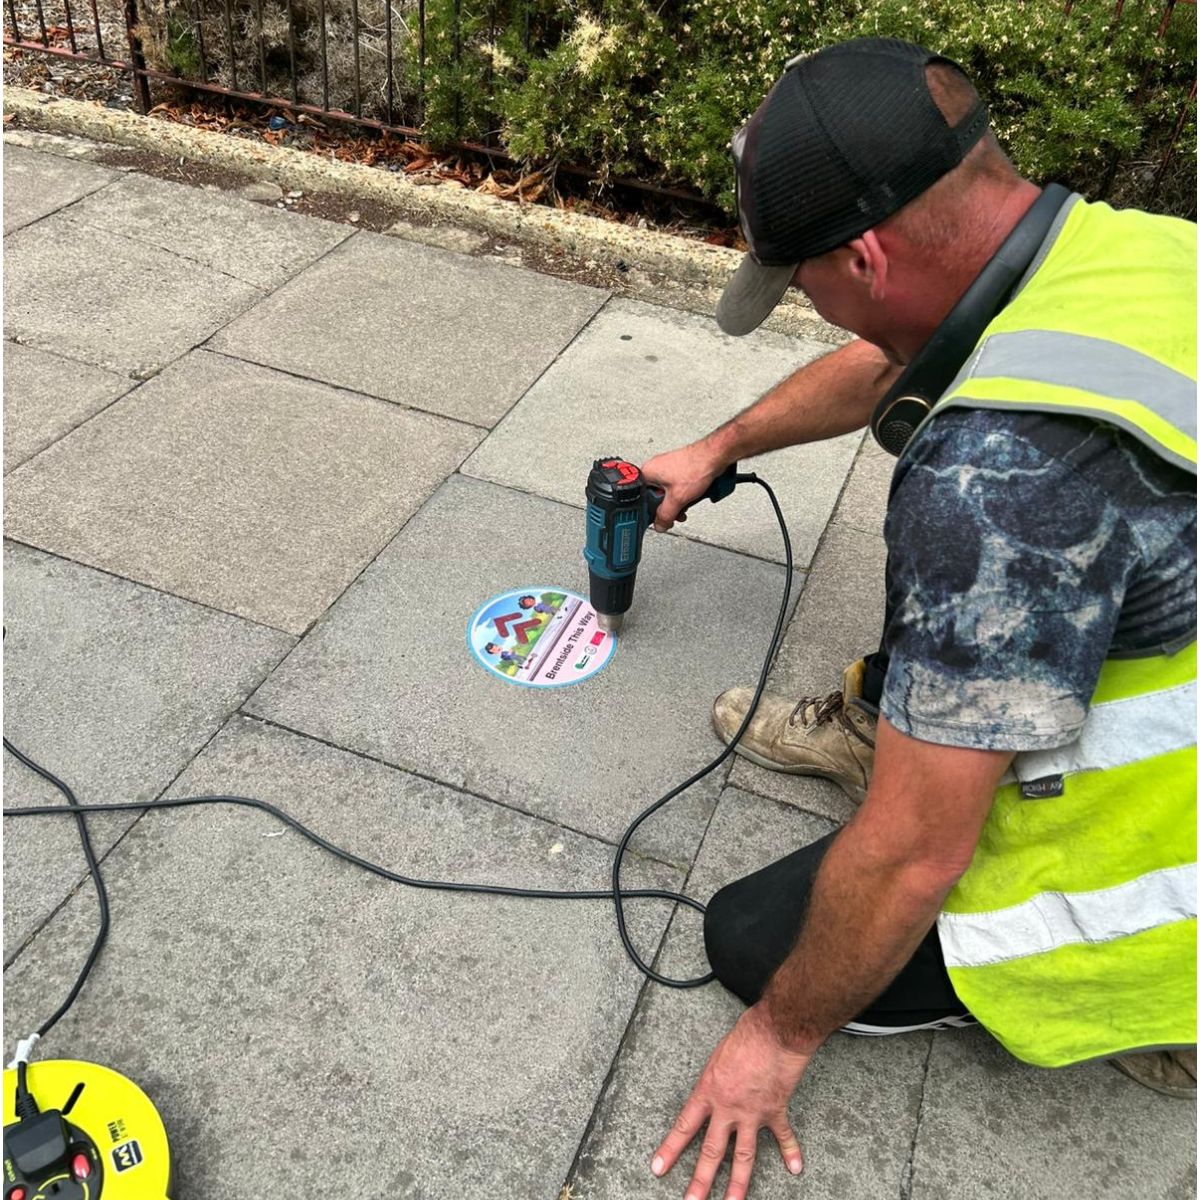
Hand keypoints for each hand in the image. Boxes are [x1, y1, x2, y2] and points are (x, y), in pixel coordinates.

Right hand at [641, 441, 726, 531]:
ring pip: (665, 494)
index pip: (640, 499)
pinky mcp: (677, 470)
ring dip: (676, 503)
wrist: (714, 456)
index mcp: (646, 473)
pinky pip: (674, 488)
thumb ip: (665, 515)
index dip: (649, 512)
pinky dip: (681, 496)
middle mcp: (654, 469)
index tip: (658, 519)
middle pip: (653, 498)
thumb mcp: (677, 499)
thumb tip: (659, 525)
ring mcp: (666, 469)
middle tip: (675, 513)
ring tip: (686, 504)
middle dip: (666, 508)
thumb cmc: (696, 467)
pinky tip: (690, 497)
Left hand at [651, 1003, 810, 1199]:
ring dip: (737, 1184)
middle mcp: (727, 1108)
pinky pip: (783, 1136)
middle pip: (711, 1151)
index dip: (670, 1149)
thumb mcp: (717, 1056)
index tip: (658, 1168)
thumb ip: (714, 1080)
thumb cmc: (744, 1035)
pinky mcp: (775, 1110)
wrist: (774, 1032)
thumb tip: (714, 1092)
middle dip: (700, 1180)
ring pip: (743, 1156)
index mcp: (708, 1091)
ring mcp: (752, 1113)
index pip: (685, 1126)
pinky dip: (790, 1152)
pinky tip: (795, 1168)